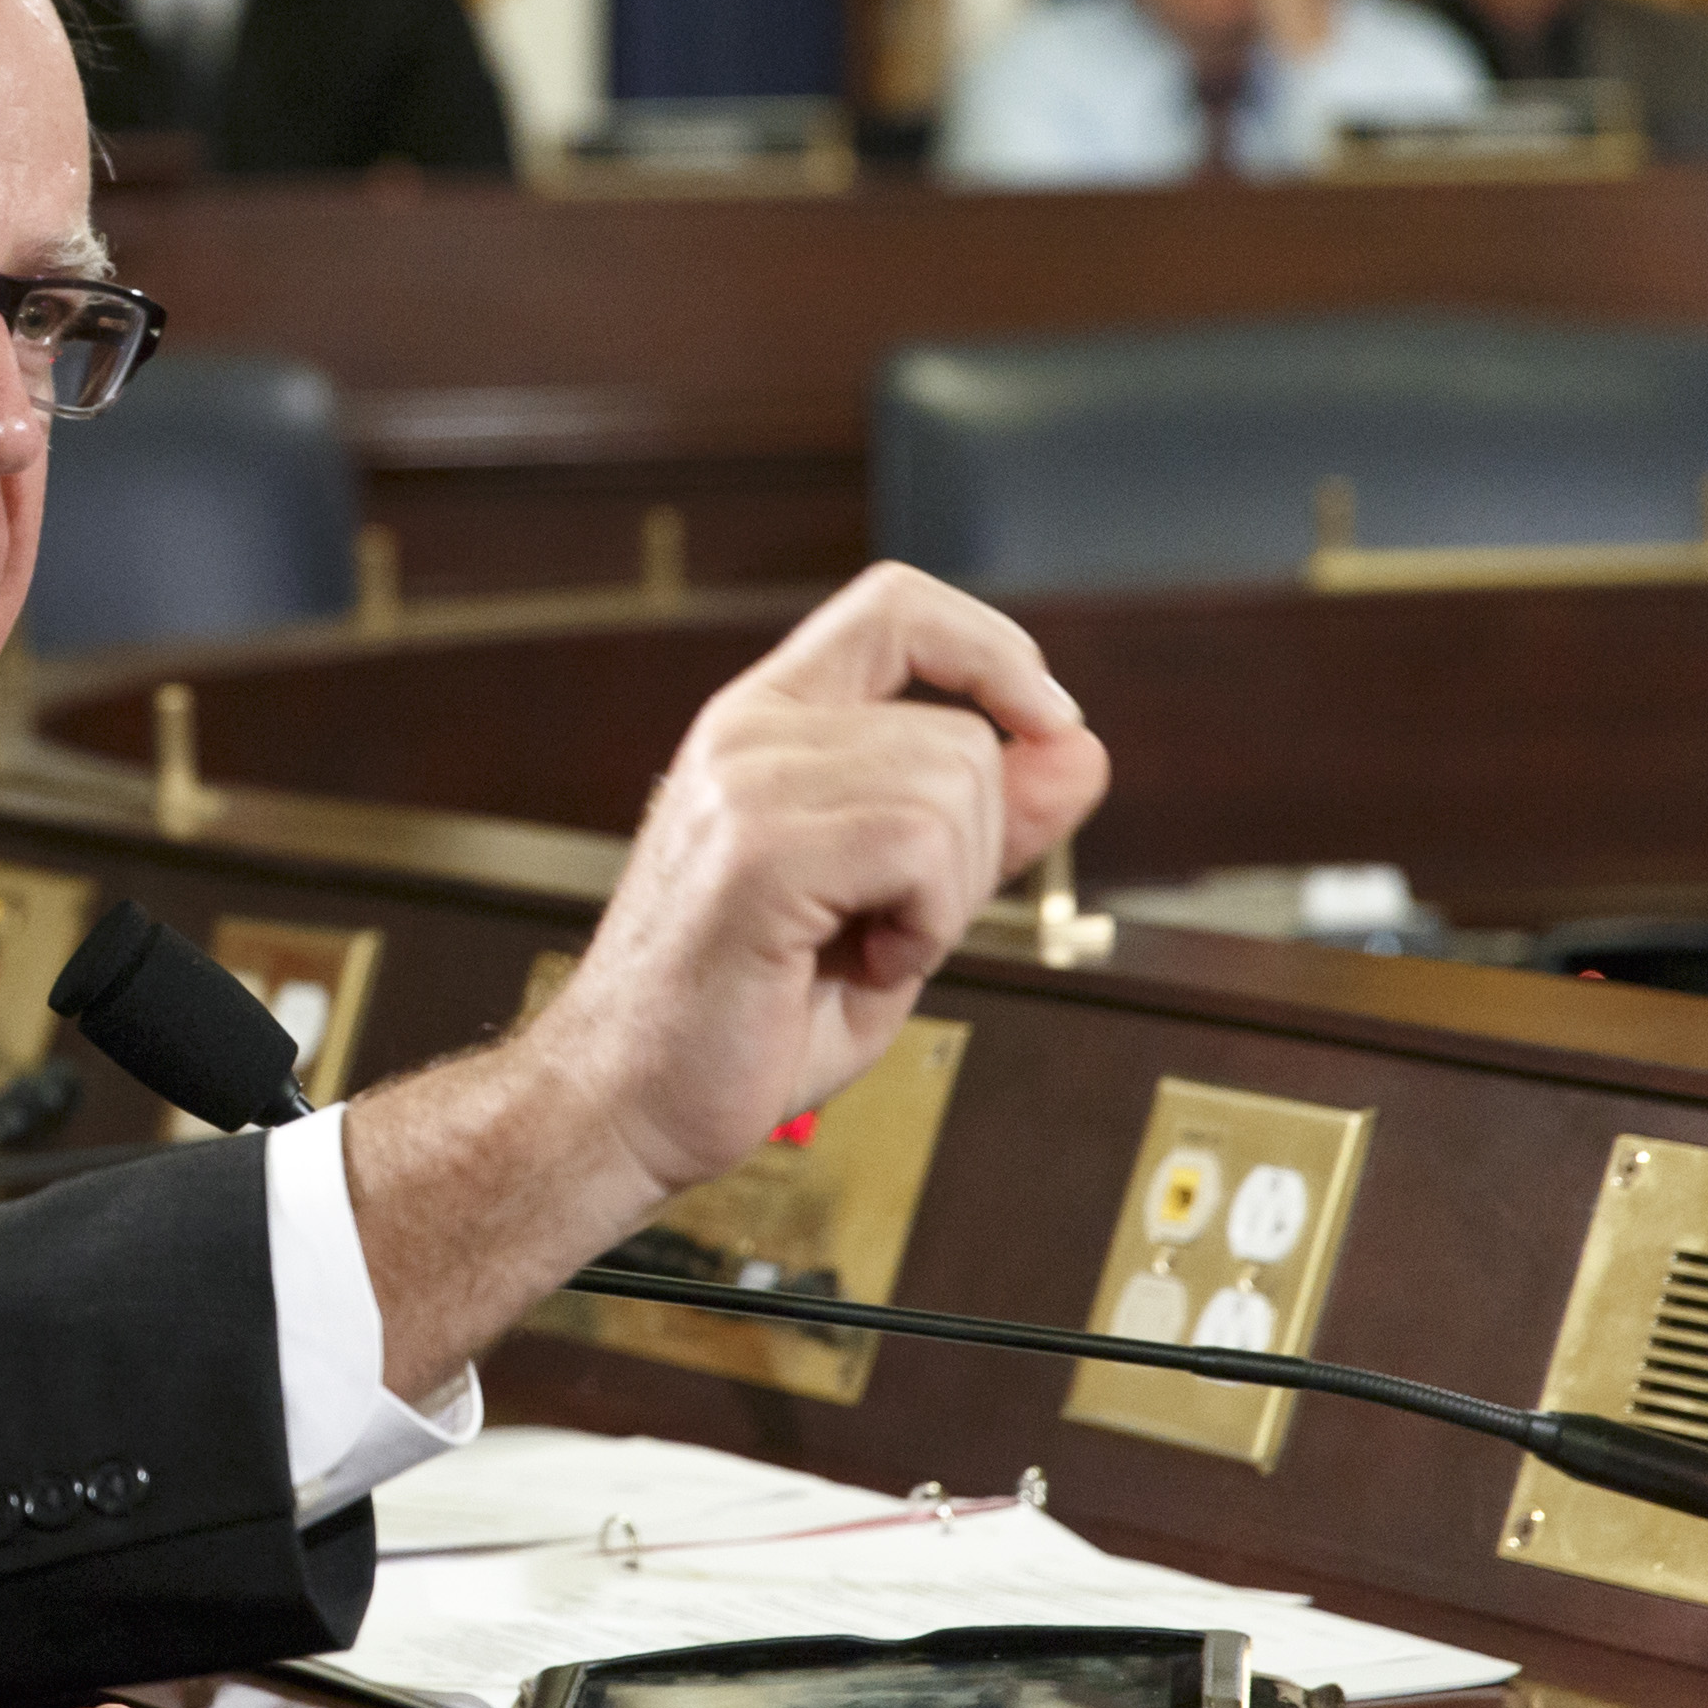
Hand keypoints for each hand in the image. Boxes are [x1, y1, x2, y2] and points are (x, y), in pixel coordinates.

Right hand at [339, 564, 1107, 1391]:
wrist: (627, 1101)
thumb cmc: (742, 1016)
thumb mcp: (894, 903)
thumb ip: (982, 825)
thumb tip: (1080, 751)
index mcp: (766, 725)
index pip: (896, 606)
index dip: (993, 650)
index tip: (1044, 724)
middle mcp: (749, 735)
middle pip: (958, 731)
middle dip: (976, 847)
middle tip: (895, 923)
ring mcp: (747, 785)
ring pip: (952, 785)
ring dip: (945, 895)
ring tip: (863, 946)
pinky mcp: (757, 853)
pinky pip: (920, 846)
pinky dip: (926, 923)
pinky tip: (863, 961)